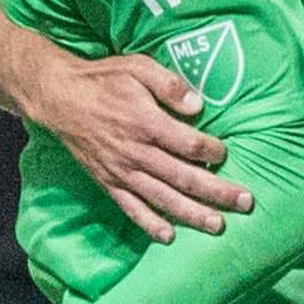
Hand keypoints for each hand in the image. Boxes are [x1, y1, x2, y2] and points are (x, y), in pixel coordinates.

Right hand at [23, 48, 245, 240]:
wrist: (58, 97)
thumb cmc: (103, 79)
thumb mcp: (137, 67)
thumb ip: (170, 84)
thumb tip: (198, 105)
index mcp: (147, 123)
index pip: (190, 145)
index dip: (213, 151)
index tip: (226, 152)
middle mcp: (136, 152)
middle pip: (184, 177)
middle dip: (218, 192)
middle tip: (246, 202)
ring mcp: (121, 171)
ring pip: (163, 198)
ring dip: (193, 214)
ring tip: (219, 226)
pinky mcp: (108, 182)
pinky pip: (131, 207)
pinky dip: (150, 224)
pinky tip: (169, 237)